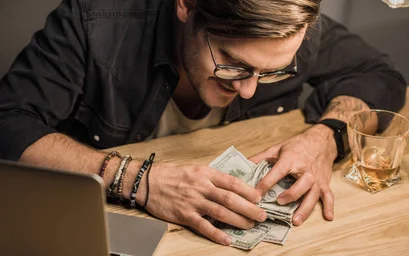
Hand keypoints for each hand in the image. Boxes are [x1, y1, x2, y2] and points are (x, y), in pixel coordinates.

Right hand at [142, 162, 265, 245]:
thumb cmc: (170, 174)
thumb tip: (229, 187)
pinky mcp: (184, 214)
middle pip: (231, 198)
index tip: (258, 197)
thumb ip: (209, 178)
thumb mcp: (192, 169)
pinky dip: (216, 234)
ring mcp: (193, 201)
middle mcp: (201, 186)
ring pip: (221, 212)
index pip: (231, 182)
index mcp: (204, 173)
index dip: (247, 190)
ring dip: (238, 220)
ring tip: (250, 225)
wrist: (146, 181)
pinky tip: (227, 239)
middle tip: (261, 215)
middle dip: (249, 208)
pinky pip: (203, 226)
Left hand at [248, 125, 335, 225]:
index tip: (256, 194)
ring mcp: (317, 178)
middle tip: (279, 203)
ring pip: (313, 194)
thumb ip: (260, 158)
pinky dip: (330, 207)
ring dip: (305, 208)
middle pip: (300, 185)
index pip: (277, 172)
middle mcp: (305, 170)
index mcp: (291, 160)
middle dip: (290, 195)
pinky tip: (328, 217)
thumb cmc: (296, 146)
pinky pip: (329, 196)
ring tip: (295, 220)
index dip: (266, 183)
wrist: (320, 140)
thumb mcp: (277, 148)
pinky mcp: (325, 183)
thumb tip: (243, 166)